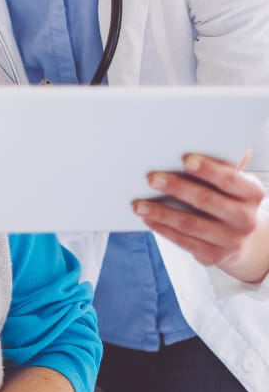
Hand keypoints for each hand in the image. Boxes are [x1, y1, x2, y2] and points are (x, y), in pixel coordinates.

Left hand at [133, 152, 267, 282]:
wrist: (244, 240)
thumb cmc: (230, 200)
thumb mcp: (235, 184)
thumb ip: (224, 165)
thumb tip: (206, 134)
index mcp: (253, 193)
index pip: (230, 179)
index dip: (208, 170)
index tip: (185, 159)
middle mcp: (246, 219)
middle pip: (207, 201)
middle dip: (177, 188)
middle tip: (151, 178)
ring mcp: (230, 240)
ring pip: (190, 224)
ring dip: (161, 212)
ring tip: (138, 203)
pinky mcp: (213, 256)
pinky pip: (183, 241)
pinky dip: (162, 228)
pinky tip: (147, 218)